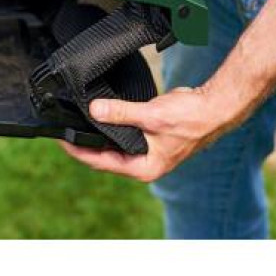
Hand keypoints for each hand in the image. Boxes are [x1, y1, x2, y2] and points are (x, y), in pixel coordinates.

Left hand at [59, 86, 244, 182]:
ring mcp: (146, 151)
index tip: (61, 139)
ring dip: (97, 135)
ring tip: (75, 124)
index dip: (78, 151)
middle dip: (84, 144)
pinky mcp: (149, 138)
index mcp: (144, 168)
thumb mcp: (151, 116)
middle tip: (62, 130)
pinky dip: (110, 126)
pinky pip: (122, 134)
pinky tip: (98, 116)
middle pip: (104, 156)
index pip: (101, 162)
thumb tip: (94, 110)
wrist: (214, 107)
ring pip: (113, 145)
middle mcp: (144, 164)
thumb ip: (121, 114)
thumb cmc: (190, 118)